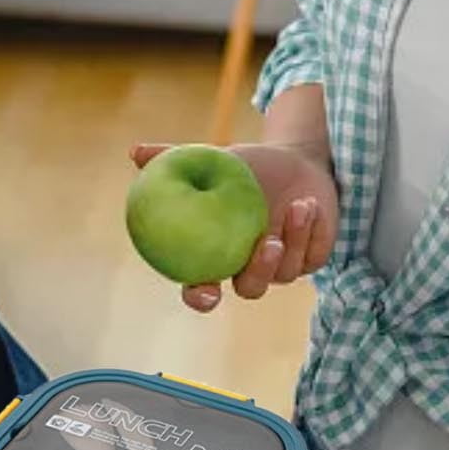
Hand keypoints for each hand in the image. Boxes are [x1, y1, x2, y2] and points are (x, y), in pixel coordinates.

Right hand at [128, 140, 338, 312]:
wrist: (296, 161)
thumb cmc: (249, 167)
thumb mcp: (214, 160)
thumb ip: (175, 160)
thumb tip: (135, 153)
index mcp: (217, 256)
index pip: (201, 289)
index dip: (201, 296)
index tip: (207, 291)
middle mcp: (248, 268)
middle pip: (250, 289)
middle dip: (258, 271)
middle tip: (268, 244)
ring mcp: (282, 267)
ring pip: (285, 271)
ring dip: (293, 238)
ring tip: (299, 204)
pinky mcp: (311, 257)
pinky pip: (313, 255)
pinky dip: (312, 231)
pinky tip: (310, 205)